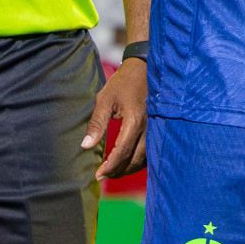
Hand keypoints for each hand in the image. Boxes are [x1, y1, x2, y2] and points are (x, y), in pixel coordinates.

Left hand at [83, 57, 147, 178]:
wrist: (145, 68)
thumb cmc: (123, 83)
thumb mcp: (105, 99)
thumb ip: (96, 123)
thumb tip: (86, 146)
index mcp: (135, 120)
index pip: (123, 151)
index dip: (110, 166)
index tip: (98, 174)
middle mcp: (149, 126)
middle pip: (136, 159)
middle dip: (119, 171)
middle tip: (104, 175)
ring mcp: (156, 127)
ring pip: (146, 157)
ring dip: (130, 167)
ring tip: (115, 171)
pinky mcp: (158, 127)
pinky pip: (151, 150)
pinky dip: (140, 160)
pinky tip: (129, 160)